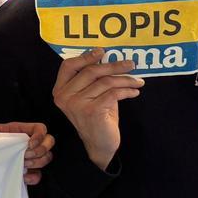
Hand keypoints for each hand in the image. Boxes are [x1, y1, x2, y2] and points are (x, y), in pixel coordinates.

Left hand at [0, 122, 54, 185]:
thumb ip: (0, 133)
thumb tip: (11, 140)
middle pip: (50, 142)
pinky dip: (34, 177)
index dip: (40, 136)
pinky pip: (38, 175)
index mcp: (20, 131)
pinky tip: (23, 177)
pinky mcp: (26, 171)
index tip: (29, 145)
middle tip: (26, 156)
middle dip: (40, 150)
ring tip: (23, 164)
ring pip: (47, 158)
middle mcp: (28, 143)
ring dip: (37, 162)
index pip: (40, 128)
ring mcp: (29, 157)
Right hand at [51, 49, 142, 169]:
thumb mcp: (91, 95)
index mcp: (60, 90)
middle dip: (114, 65)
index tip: (103, 52)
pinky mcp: (92, 111)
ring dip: (125, 79)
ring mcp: (77, 104)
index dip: (86, 56)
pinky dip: (127, 91)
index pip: (68, 66)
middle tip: (131, 63)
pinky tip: (134, 92)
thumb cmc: (97, 117)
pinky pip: (113, 93)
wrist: (99, 145)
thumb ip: (93, 79)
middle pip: (91, 71)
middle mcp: (65, 96)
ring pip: (105, 81)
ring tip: (137, 81)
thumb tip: (110, 58)